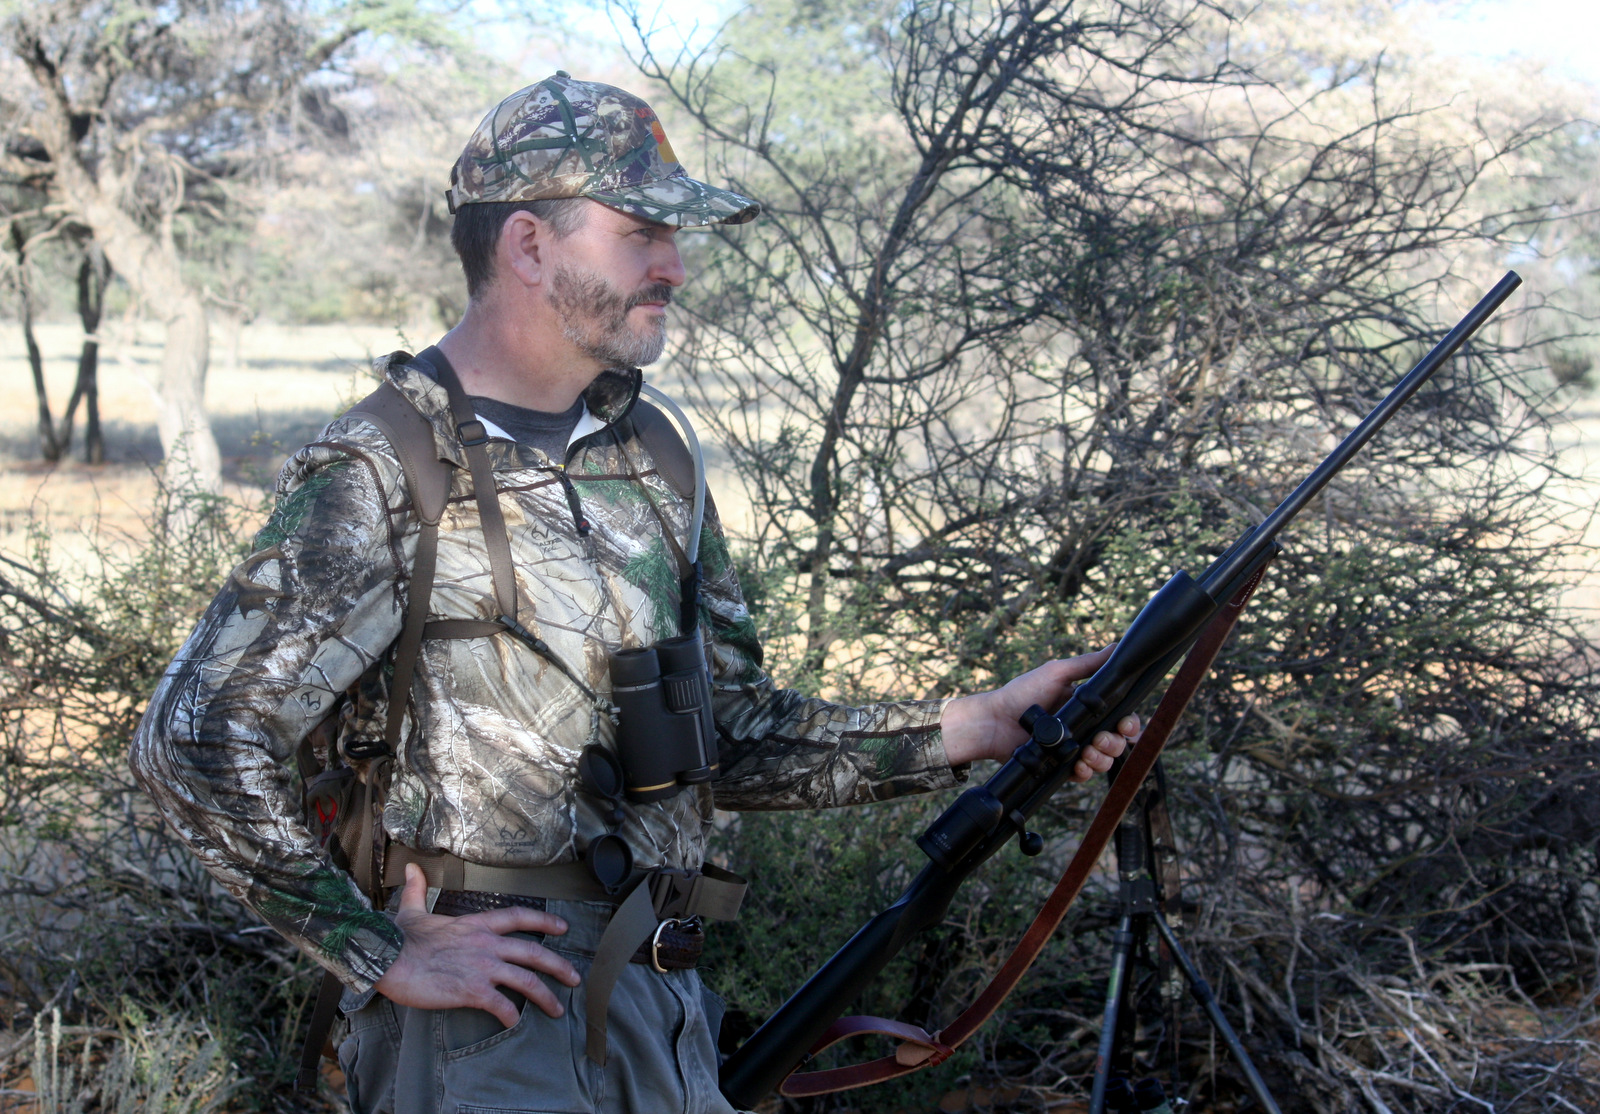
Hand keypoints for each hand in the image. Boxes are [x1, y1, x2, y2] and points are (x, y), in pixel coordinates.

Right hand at [373, 863, 581, 1023]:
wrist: (386, 958)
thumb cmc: (398, 938)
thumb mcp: (412, 910)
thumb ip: (417, 889)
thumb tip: (413, 868)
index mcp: (476, 924)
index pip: (519, 917)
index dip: (544, 920)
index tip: (563, 927)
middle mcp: (486, 944)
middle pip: (534, 952)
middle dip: (559, 966)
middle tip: (575, 978)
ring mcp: (482, 967)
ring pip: (526, 981)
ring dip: (546, 996)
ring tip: (558, 1009)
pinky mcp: (472, 991)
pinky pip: (502, 1005)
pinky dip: (512, 1016)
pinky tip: (514, 1023)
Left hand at [941, 645, 1139, 781]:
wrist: (995, 721)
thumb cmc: (1022, 693)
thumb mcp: (1057, 673)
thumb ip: (1088, 664)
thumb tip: (1115, 647)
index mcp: (1086, 707)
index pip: (1119, 717)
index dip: (1129, 724)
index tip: (1126, 725)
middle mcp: (1084, 728)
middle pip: (1116, 741)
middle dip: (1114, 742)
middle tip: (1099, 738)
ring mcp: (1073, 747)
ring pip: (1104, 760)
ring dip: (1102, 758)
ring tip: (1087, 752)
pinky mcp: (1061, 765)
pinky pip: (1084, 774)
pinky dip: (1085, 771)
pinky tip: (1078, 764)